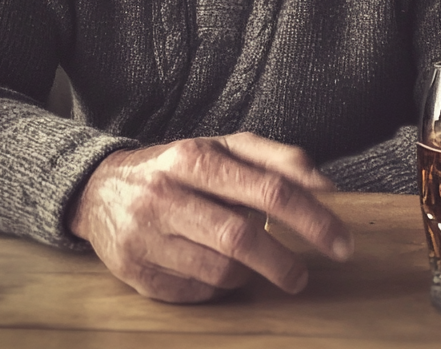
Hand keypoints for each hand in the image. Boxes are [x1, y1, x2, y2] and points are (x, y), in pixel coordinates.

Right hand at [67, 132, 353, 302]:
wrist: (99, 189)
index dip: (312, 219)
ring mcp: (148, 236)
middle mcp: (168, 194)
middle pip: (242, 236)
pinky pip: (196, 292)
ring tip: (252, 262)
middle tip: (304, 276)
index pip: (268, 189)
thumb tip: (327, 187)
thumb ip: (279, 160)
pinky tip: (216, 267)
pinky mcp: (137, 273)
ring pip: (220, 271)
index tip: (340, 241)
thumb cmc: (179, 166)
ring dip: (249, 273)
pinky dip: (218, 286)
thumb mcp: (226, 148)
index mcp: (196, 157)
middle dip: (284, 261)